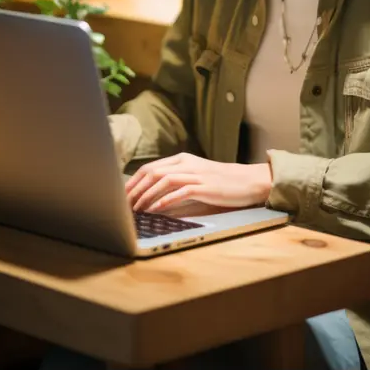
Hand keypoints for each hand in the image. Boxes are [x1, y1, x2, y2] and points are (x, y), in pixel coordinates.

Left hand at [125, 153, 271, 213]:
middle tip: (123, 204)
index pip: (150, 168)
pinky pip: (180, 191)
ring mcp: (196, 174)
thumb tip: (151, 198)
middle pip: (152, 172)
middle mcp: (186, 163)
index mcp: (181, 159)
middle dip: (135, 189)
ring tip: (136, 209)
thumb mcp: (195, 178)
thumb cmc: (220, 183)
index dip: (133, 182)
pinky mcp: (205, 186)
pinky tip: (155, 210)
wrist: (247, 181)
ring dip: (147, 195)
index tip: (122, 196)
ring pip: (163, 180)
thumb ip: (175, 183)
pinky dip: (165, 200)